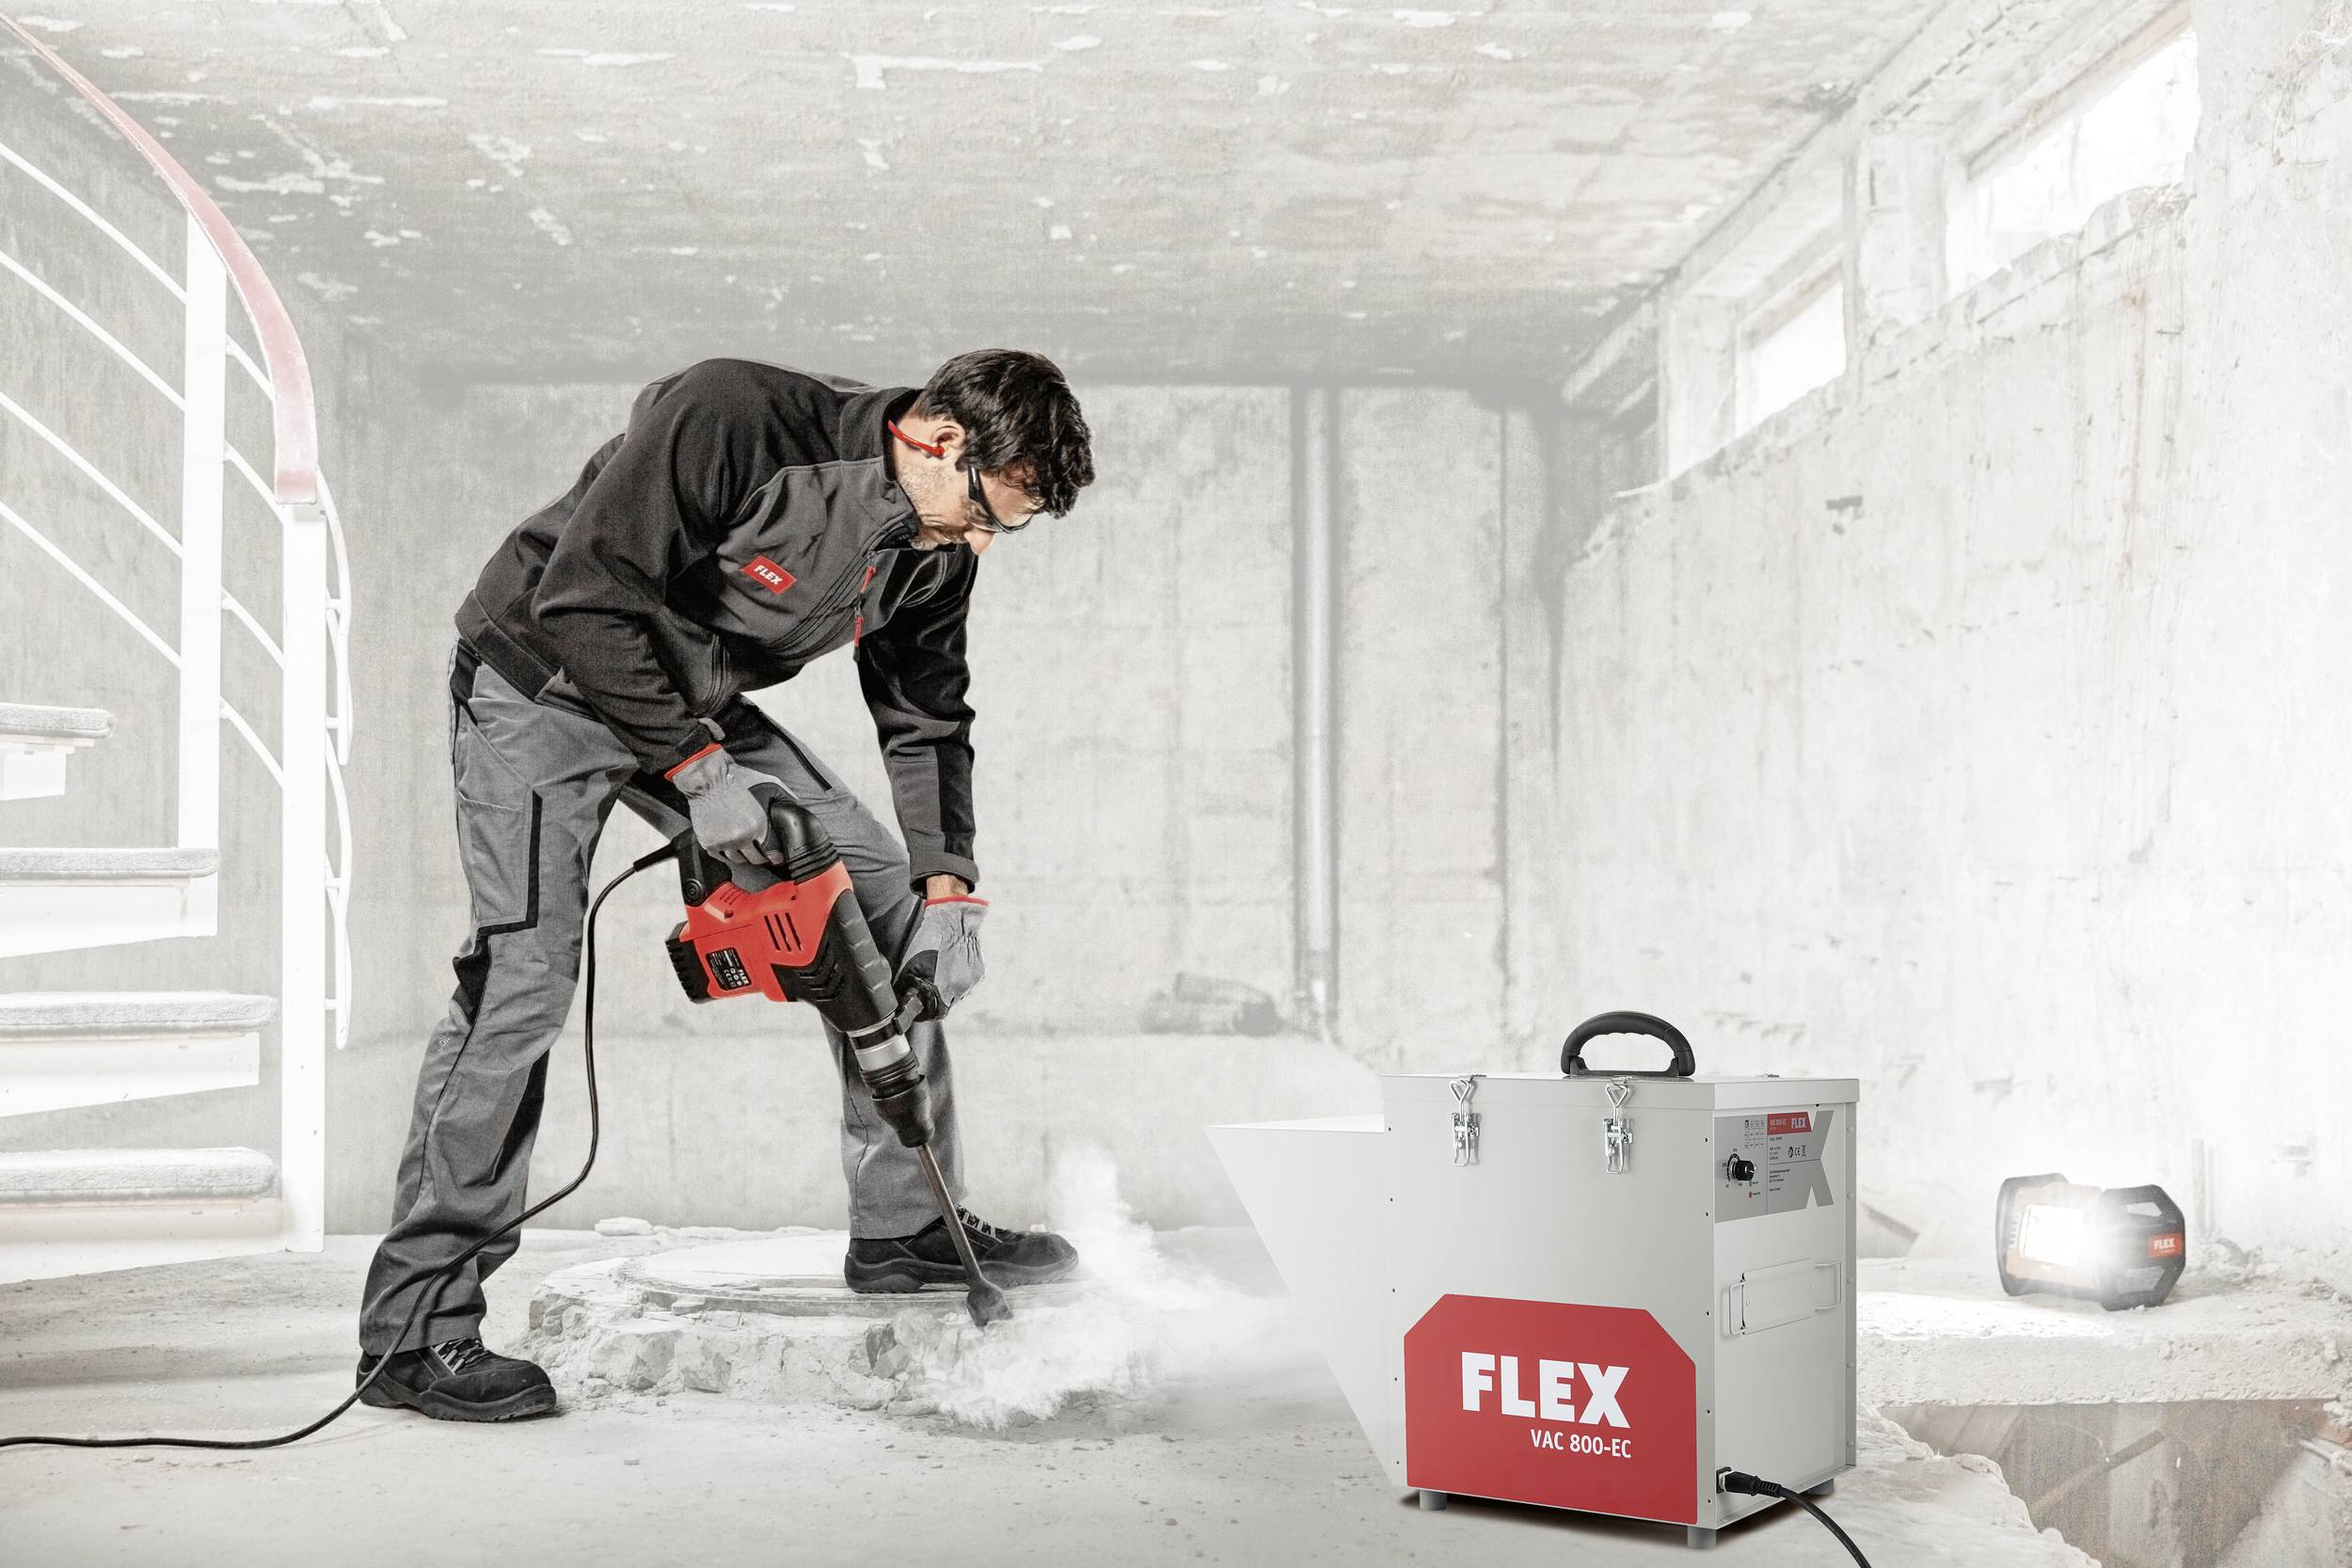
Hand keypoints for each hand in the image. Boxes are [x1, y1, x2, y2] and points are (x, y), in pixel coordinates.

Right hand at [670, 748, 787, 866]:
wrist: (708, 779)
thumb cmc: (737, 779)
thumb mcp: (769, 783)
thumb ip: (785, 796)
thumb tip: (797, 805)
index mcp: (758, 825)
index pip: (772, 853)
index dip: (775, 856)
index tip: (776, 857)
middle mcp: (741, 837)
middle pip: (754, 859)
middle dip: (760, 857)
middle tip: (761, 854)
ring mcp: (724, 842)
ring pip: (737, 860)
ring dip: (742, 856)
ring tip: (745, 850)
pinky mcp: (709, 842)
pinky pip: (720, 857)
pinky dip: (726, 854)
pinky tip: (729, 848)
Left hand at [897, 894, 986, 1020]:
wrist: (953, 917)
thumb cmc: (930, 937)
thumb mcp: (912, 962)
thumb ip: (910, 983)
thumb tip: (903, 995)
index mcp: (948, 987)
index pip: (939, 1012)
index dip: (929, 1010)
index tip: (923, 1005)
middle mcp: (964, 987)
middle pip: (950, 1003)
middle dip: (939, 997)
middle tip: (930, 986)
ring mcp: (974, 979)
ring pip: (960, 994)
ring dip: (950, 988)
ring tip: (942, 973)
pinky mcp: (980, 972)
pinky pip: (968, 983)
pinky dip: (960, 978)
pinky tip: (952, 966)